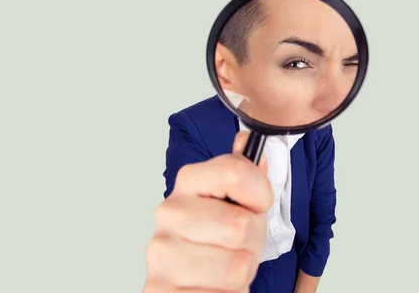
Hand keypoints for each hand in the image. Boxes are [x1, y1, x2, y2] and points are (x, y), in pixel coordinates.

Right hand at [143, 131, 272, 292]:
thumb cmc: (221, 241)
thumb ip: (245, 172)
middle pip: (240, 224)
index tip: (257, 205)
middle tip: (239, 246)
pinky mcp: (158, 292)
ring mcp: (160, 254)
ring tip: (226, 270)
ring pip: (235, 266)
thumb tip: (246, 140)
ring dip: (241, 274)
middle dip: (252, 243)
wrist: (198, 284)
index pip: (235, 170)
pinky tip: (213, 287)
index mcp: (188, 183)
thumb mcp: (242, 204)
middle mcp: (167, 213)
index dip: (260, 193)